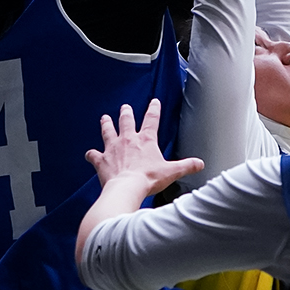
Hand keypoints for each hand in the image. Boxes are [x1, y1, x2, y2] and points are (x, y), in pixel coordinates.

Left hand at [84, 100, 201, 197]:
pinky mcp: (102, 160)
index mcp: (145, 140)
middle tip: (125, 107)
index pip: (152, 119)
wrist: (127, 188)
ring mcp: (113, 148)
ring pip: (108, 131)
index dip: (154, 109)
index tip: (154, 102)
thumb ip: (186, 166)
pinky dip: (91, 154)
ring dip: (106, 124)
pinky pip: (94, 154)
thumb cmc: (148, 179)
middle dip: (126, 112)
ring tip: (105, 118)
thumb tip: (200, 164)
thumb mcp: (171, 172)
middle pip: (126, 120)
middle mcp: (128, 139)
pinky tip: (89, 153)